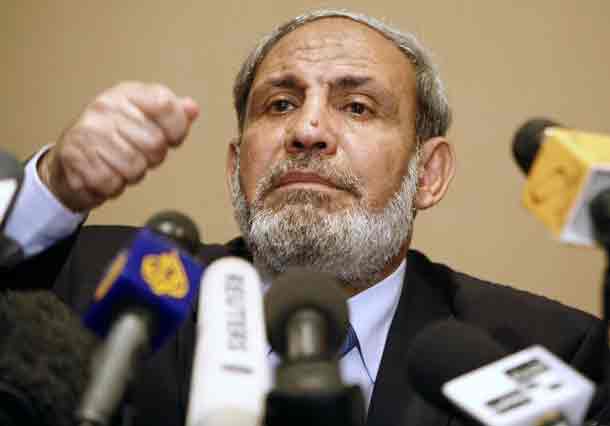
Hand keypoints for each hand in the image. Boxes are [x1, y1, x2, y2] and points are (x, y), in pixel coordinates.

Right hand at [38, 82, 199, 211]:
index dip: (176, 129)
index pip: (166, 105)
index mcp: (127, 93)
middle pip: (155, 143)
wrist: (70, 161)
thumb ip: (172, 115)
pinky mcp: (74, 156)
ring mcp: (87, 130)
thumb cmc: (113, 140)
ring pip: (134, 166)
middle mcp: (105, 107)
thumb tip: (192, 108)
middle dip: (151, 158)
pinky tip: (104, 172)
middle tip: (136, 154)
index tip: (168, 137)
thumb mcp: (145, 121)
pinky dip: (112, 186)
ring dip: (132, 174)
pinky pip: (112, 182)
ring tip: (119, 164)